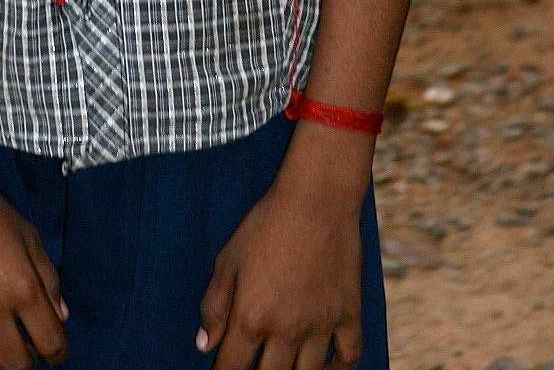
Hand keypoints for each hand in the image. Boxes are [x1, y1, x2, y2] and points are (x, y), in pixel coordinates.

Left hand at [196, 168, 363, 369]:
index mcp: (252, 317)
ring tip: (284, 367)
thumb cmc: (266, 224)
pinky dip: (339, 367)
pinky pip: (349, 356)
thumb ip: (215, 305)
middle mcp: (287, 330)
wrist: (316, 199)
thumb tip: (204, 345)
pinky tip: (326, 365)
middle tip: (255, 368)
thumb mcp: (229, 259)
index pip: (232, 368)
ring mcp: (321, 325)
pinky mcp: (348, 313)